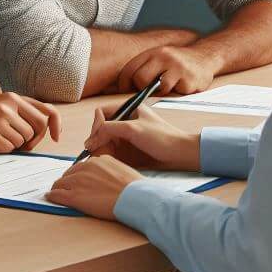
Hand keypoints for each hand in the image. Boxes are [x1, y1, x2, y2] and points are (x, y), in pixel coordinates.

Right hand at [0, 92, 60, 153]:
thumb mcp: (0, 109)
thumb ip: (21, 113)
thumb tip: (49, 126)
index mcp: (12, 97)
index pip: (46, 110)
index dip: (56, 124)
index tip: (56, 136)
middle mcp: (8, 104)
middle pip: (40, 126)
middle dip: (36, 139)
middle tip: (24, 145)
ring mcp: (0, 118)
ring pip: (26, 139)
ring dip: (16, 144)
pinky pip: (11, 148)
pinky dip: (4, 149)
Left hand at [46, 157, 140, 218]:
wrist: (136, 198)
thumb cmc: (134, 188)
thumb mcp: (121, 170)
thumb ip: (108, 170)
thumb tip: (104, 177)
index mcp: (98, 161)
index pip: (81, 167)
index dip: (78, 176)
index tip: (78, 182)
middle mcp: (86, 168)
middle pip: (69, 174)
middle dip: (67, 182)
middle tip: (67, 189)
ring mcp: (79, 182)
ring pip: (60, 183)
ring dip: (58, 189)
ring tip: (56, 194)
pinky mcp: (75, 196)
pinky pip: (57, 194)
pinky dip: (52, 196)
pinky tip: (50, 197)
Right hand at [85, 104, 199, 171]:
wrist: (181, 155)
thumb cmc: (162, 138)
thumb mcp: (133, 129)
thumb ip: (109, 129)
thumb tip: (90, 140)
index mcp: (128, 109)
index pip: (101, 113)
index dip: (95, 126)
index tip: (95, 140)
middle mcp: (126, 121)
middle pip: (102, 129)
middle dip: (98, 140)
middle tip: (96, 153)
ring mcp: (128, 136)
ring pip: (106, 141)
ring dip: (102, 149)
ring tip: (104, 158)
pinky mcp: (130, 150)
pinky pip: (113, 151)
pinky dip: (109, 156)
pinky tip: (110, 162)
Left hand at [117, 44, 217, 95]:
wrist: (205, 57)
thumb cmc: (177, 62)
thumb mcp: (158, 58)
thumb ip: (143, 68)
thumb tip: (121, 88)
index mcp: (153, 52)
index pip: (129, 69)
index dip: (124, 84)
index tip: (125, 91)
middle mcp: (164, 57)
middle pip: (140, 78)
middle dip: (141, 90)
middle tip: (149, 92)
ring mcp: (177, 67)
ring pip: (159, 88)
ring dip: (162, 92)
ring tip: (170, 86)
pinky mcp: (189, 79)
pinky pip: (176, 92)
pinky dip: (177, 92)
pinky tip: (182, 86)